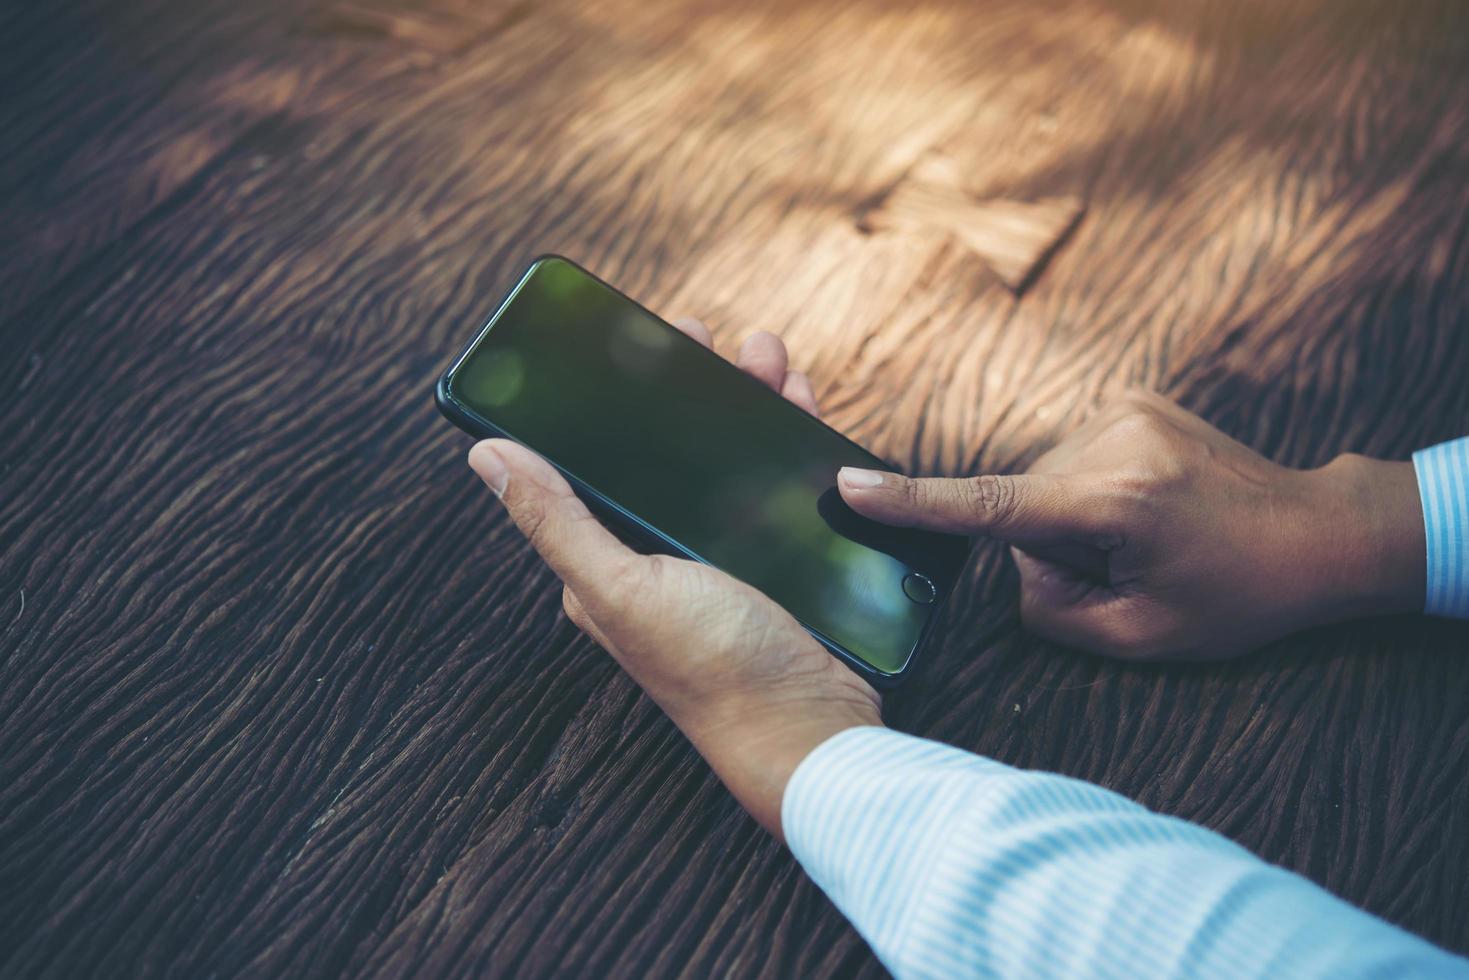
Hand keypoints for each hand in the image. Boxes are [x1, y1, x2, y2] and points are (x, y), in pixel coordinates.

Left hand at [468, 319, 879, 836]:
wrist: (810, 729)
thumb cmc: (713, 670)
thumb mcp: (623, 588)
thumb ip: (556, 521)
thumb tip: (485, 452)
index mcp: (607, 560)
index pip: (598, 461)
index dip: (617, 400)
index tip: (642, 344)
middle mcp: (657, 554)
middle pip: (669, 450)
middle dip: (691, 389)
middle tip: (709, 337)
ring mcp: (719, 556)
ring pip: (727, 458)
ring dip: (746, 402)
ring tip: (769, 359)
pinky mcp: (774, 561)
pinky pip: (776, 484)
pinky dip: (787, 442)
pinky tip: (801, 409)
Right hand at [838, 390, 1424, 660]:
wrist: (1316, 532)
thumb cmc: (1236, 596)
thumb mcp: (1141, 637)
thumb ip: (1048, 606)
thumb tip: (1012, 559)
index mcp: (1116, 501)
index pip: (990, 507)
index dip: (913, 502)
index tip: (848, 486)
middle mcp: (1113, 439)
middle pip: (1020, 505)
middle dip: (1049, 546)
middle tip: (1127, 568)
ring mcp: (1124, 408)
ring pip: (1042, 481)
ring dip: (1070, 516)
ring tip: (1146, 535)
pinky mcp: (1132, 398)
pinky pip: (1069, 457)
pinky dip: (1087, 489)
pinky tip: (1145, 506)